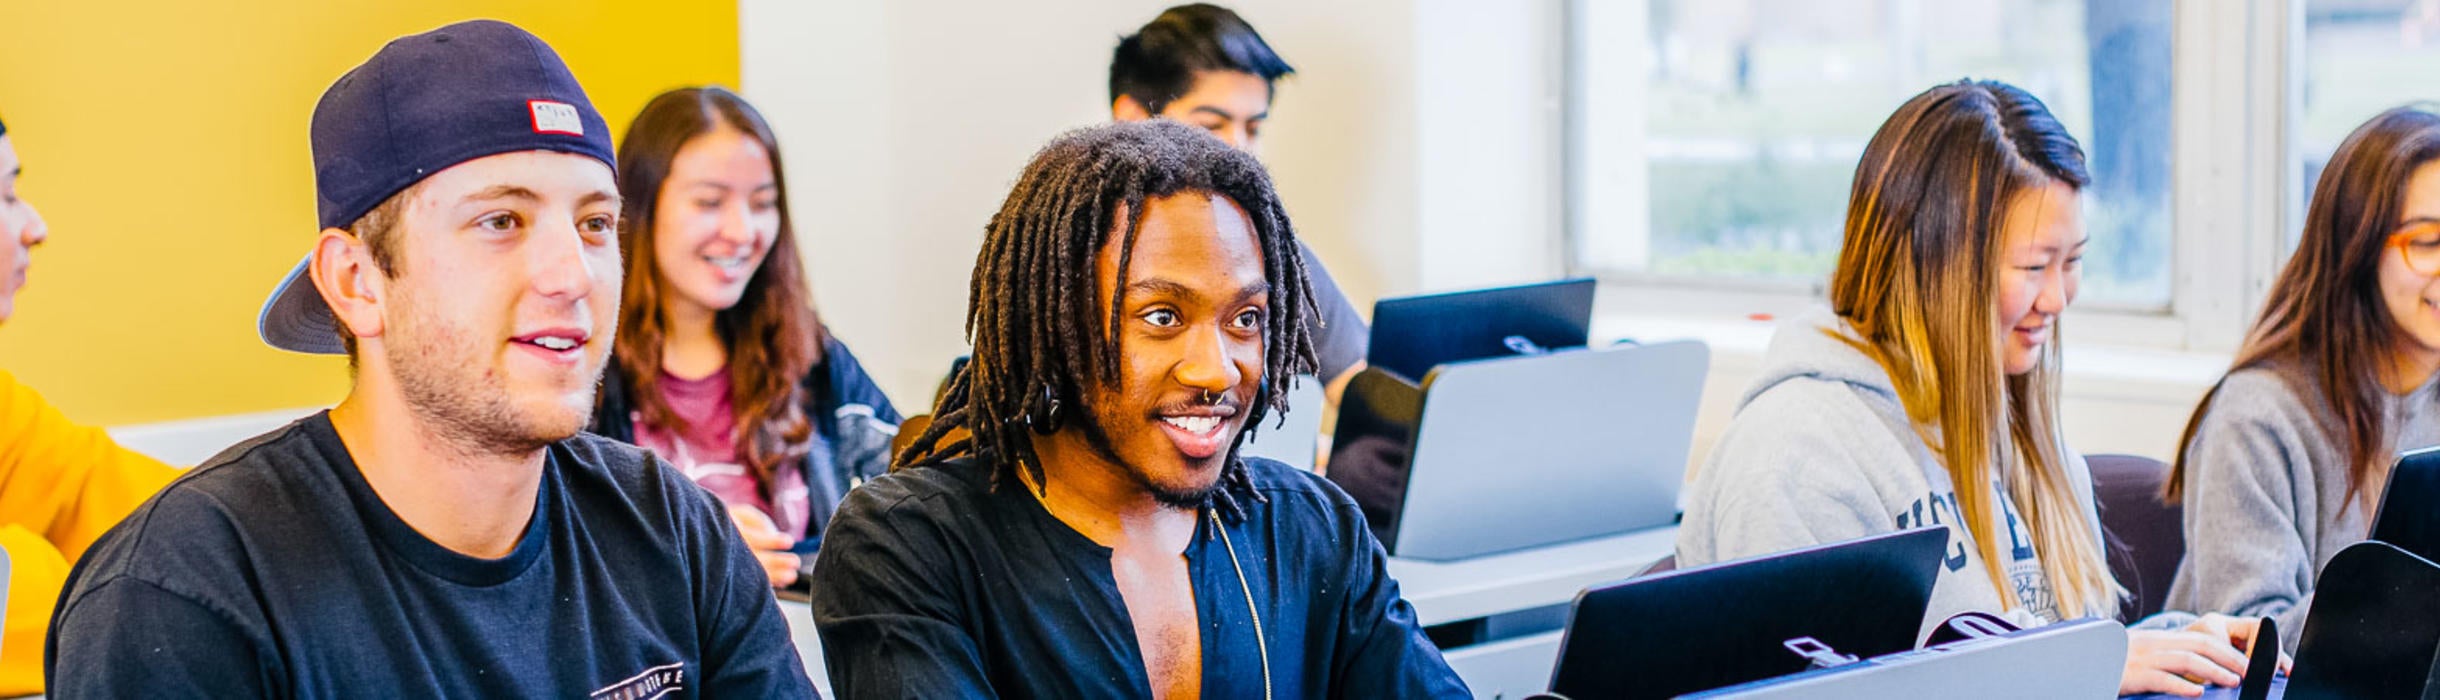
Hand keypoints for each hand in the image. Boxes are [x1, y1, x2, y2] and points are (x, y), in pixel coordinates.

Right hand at [728, 505, 801, 587]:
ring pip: (753, 575)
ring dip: (775, 576)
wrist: (708, 538)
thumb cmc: (729, 523)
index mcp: (731, 533)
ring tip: (791, 576)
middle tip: (794, 562)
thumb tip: (773, 533)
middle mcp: (729, 551)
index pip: (754, 539)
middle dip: (778, 562)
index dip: (773, 541)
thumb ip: (759, 520)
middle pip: (756, 560)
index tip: (788, 541)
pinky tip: (779, 582)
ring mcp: (729, 566)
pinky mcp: (732, 577)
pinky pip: (749, 584)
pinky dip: (766, 584)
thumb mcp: (741, 513)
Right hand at [2118, 613, 2288, 696]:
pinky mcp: (2130, 675)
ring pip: (2186, 658)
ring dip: (2215, 670)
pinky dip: (2181, 685)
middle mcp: (2151, 645)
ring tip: (2234, 681)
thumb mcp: (2139, 661)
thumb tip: (2197, 677)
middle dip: (2231, 658)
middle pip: (2200, 644)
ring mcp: (2140, 658)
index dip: (2228, 650)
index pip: (2201, 638)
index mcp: (2157, 641)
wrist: (2072, 666)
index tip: (2248, 665)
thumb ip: (2165, 663)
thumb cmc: (2108, 669)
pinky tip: (2197, 692)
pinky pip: (2160, 678)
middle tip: (2252, 672)